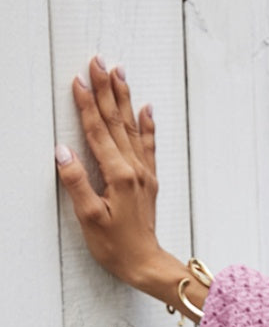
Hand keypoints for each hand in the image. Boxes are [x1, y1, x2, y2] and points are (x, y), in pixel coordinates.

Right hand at [55, 56, 162, 288]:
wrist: (147, 264)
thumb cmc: (117, 246)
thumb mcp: (90, 218)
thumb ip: (77, 183)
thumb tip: (62, 151)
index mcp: (118, 175)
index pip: (98, 131)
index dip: (86, 104)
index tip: (77, 80)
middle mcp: (135, 168)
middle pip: (117, 122)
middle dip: (106, 90)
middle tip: (99, 62)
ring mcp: (144, 172)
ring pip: (133, 127)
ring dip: (125, 99)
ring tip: (119, 73)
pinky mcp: (149, 180)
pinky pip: (149, 145)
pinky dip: (148, 124)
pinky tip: (146, 108)